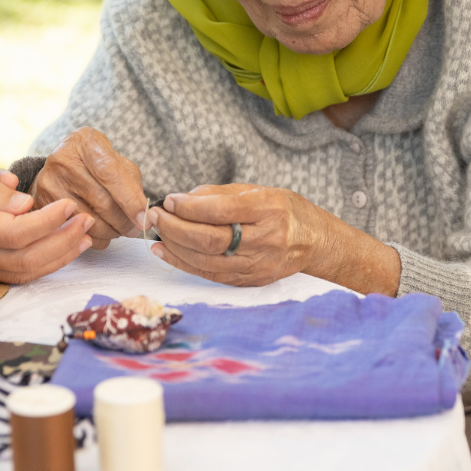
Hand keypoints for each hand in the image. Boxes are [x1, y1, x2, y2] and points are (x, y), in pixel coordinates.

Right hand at [0, 165, 92, 284]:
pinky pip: (14, 277)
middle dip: (64, 240)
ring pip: (23, 273)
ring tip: (82, 235)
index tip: (71, 204)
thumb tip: (25, 204)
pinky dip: (42, 266)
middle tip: (87, 218)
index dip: (51, 221)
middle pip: (28, 259)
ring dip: (58, 255)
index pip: (19, 232)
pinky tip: (58, 251)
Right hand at [33, 127, 147, 249]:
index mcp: (85, 142)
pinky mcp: (42, 205)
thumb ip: (131, 182)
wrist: (58, 166)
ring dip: (111, 232)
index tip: (144, 218)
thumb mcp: (114, 160)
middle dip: (124, 221)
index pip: (110, 174)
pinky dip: (95, 238)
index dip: (130, 200)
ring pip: (89, 221)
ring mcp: (48, 183)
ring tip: (119, 229)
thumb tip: (140, 213)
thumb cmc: (93, 164)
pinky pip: (74, 231)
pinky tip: (101, 232)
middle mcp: (63, 160)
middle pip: (101, 202)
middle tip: (135, 228)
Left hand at [144, 183, 400, 294]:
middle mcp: (265, 239)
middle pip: (210, 239)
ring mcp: (258, 264)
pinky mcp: (250, 280)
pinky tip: (166, 252)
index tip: (168, 200)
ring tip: (155, 234)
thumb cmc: (286, 210)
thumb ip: (219, 194)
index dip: (189, 207)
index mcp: (269, 210)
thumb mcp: (259, 190)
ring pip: (206, 260)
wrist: (317, 243)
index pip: (221, 211)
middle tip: (153, 216)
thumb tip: (181, 200)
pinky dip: (184, 263)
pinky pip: (210, 274)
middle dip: (174, 228)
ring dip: (174, 248)